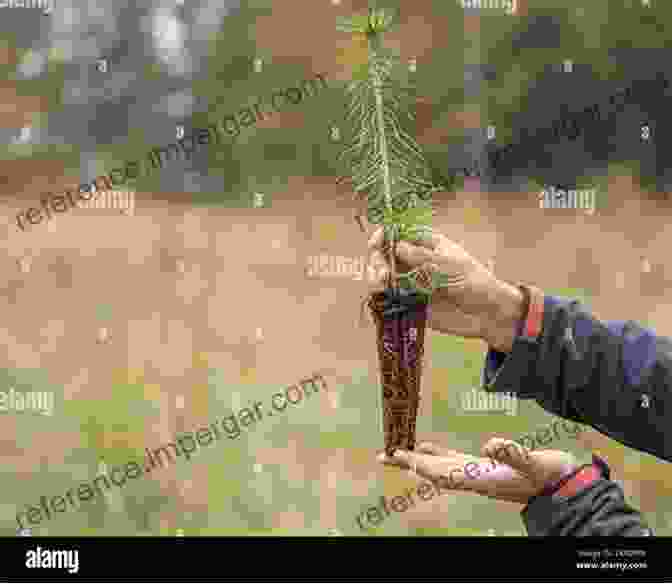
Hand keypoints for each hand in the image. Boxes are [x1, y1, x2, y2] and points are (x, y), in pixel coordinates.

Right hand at [367, 227, 524, 351]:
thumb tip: (395, 246)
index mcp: (426, 244)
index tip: (375, 244)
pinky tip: (382, 299)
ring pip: (383, 276)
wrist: (487, 314)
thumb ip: (421, 257)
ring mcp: (411, 282)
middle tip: (384, 274)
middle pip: (384, 254)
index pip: (397, 232)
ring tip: (382, 286)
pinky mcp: (410, 303)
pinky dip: (381, 298)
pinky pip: (389, 298)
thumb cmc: (474, 282)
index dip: (383, 236)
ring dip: (376, 279)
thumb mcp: (448, 265)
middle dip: (378, 260)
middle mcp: (415, 260)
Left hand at [378, 439, 578, 504]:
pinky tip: (429, 448)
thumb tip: (491, 445)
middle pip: (434, 471)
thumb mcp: (536, 463)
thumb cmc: (552, 475)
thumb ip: (514, 454)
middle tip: (382, 455)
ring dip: (418, 459)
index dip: (417, 463)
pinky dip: (438, 454)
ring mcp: (479, 474)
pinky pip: (454, 461)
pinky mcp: (486, 468)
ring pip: (441, 466)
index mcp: (482, 478)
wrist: (567, 486)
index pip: (442, 472)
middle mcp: (475, 478)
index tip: (396, 454)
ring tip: (398, 451)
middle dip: (408, 462)